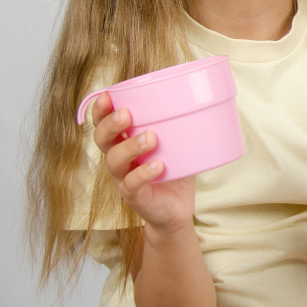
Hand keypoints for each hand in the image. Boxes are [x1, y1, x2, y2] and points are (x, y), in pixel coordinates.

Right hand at [90, 92, 195, 231]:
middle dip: (110, 124)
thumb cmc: (174, 173)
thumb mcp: (178, 146)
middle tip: (126, 114)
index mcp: (125, 144)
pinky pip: (133, 184)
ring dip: (130, 146)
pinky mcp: (136, 196)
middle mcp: (120, 160)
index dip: (100, 111)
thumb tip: (205, 97)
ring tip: (150, 137)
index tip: (105, 95)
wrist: (176, 211)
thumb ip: (184, 126)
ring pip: (115, 161)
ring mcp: (125, 179)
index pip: (104, 124)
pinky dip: (144, 173)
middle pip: (102, 140)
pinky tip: (157, 165)